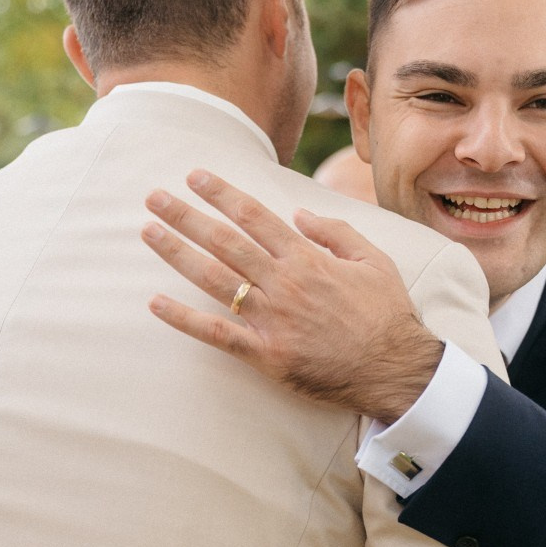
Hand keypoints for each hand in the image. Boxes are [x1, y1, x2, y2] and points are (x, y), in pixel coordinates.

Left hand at [142, 170, 444, 421]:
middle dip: (186, 216)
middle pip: (225, 242)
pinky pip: (218, 334)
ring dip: (178, 254)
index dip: (222, 194)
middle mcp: (284, 284)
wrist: (397, 370)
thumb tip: (300, 213)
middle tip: (154, 197)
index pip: (255, 217)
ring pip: (215, 280)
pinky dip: (185, 319)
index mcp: (307, 259)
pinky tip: (156, 303)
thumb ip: (337, 232)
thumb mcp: (374, 260)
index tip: (195, 176)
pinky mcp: (267, 355)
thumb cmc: (388, 314)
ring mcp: (273, 320)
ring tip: (148, 232)